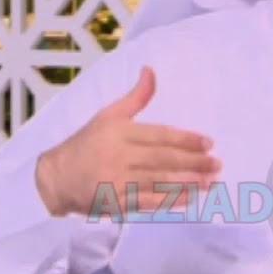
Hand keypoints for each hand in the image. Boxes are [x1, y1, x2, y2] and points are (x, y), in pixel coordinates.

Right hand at [36, 66, 220, 216]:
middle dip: (193, 162)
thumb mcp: (108, 116)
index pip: (159, 135)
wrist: (55, 179)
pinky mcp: (116, 203)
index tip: (208, 142)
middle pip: (163, 160)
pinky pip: (149, 202)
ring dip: (188, 183)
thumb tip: (150, 69)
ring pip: (159, 182)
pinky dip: (171, 201)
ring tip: (211, 182)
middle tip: (217, 164)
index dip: (186, 139)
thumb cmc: (86, 145)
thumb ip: (136, 97)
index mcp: (118, 132)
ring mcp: (117, 182)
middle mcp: (118, 156)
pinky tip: (191, 198)